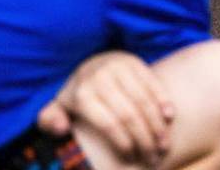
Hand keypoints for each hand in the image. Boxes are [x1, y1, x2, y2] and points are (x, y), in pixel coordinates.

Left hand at [37, 50, 173, 164]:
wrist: (91, 62)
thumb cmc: (78, 94)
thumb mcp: (59, 107)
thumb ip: (50, 120)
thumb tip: (61, 127)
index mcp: (82, 94)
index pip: (108, 124)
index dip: (123, 143)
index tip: (131, 157)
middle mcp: (100, 78)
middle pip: (129, 114)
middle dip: (144, 139)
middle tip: (153, 157)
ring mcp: (119, 67)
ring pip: (144, 100)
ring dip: (157, 125)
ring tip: (164, 143)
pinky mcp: (134, 61)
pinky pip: (152, 83)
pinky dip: (163, 100)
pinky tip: (169, 117)